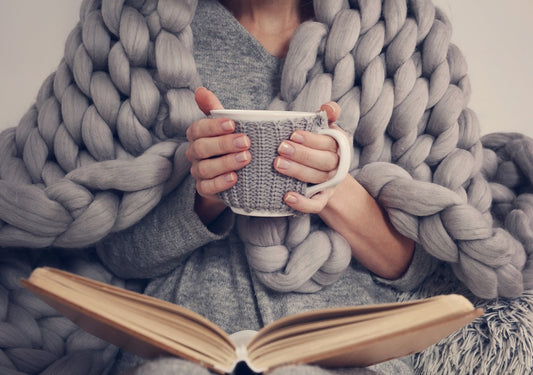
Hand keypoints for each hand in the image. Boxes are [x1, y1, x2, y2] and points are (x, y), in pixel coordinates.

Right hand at [185, 87, 251, 222]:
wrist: (233, 175)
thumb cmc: (229, 144)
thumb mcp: (225, 126)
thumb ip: (214, 108)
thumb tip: (200, 90)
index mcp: (197, 136)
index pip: (198, 129)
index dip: (213, 126)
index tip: (233, 124)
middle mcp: (194, 154)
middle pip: (201, 148)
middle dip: (224, 144)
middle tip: (246, 142)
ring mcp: (198, 172)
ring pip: (205, 169)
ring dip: (225, 163)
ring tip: (246, 158)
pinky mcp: (204, 189)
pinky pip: (207, 188)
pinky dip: (220, 183)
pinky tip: (235, 178)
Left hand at [274, 102, 346, 213]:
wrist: (324, 177)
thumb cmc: (317, 146)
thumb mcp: (323, 129)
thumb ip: (327, 115)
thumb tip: (328, 108)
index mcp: (340, 145)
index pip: (329, 143)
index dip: (312, 139)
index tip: (293, 134)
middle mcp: (338, 165)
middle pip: (325, 161)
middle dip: (302, 154)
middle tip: (281, 148)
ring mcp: (330, 184)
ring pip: (318, 179)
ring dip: (298, 172)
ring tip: (277, 164)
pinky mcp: (322, 199)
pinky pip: (316, 204)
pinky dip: (303, 203)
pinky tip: (287, 197)